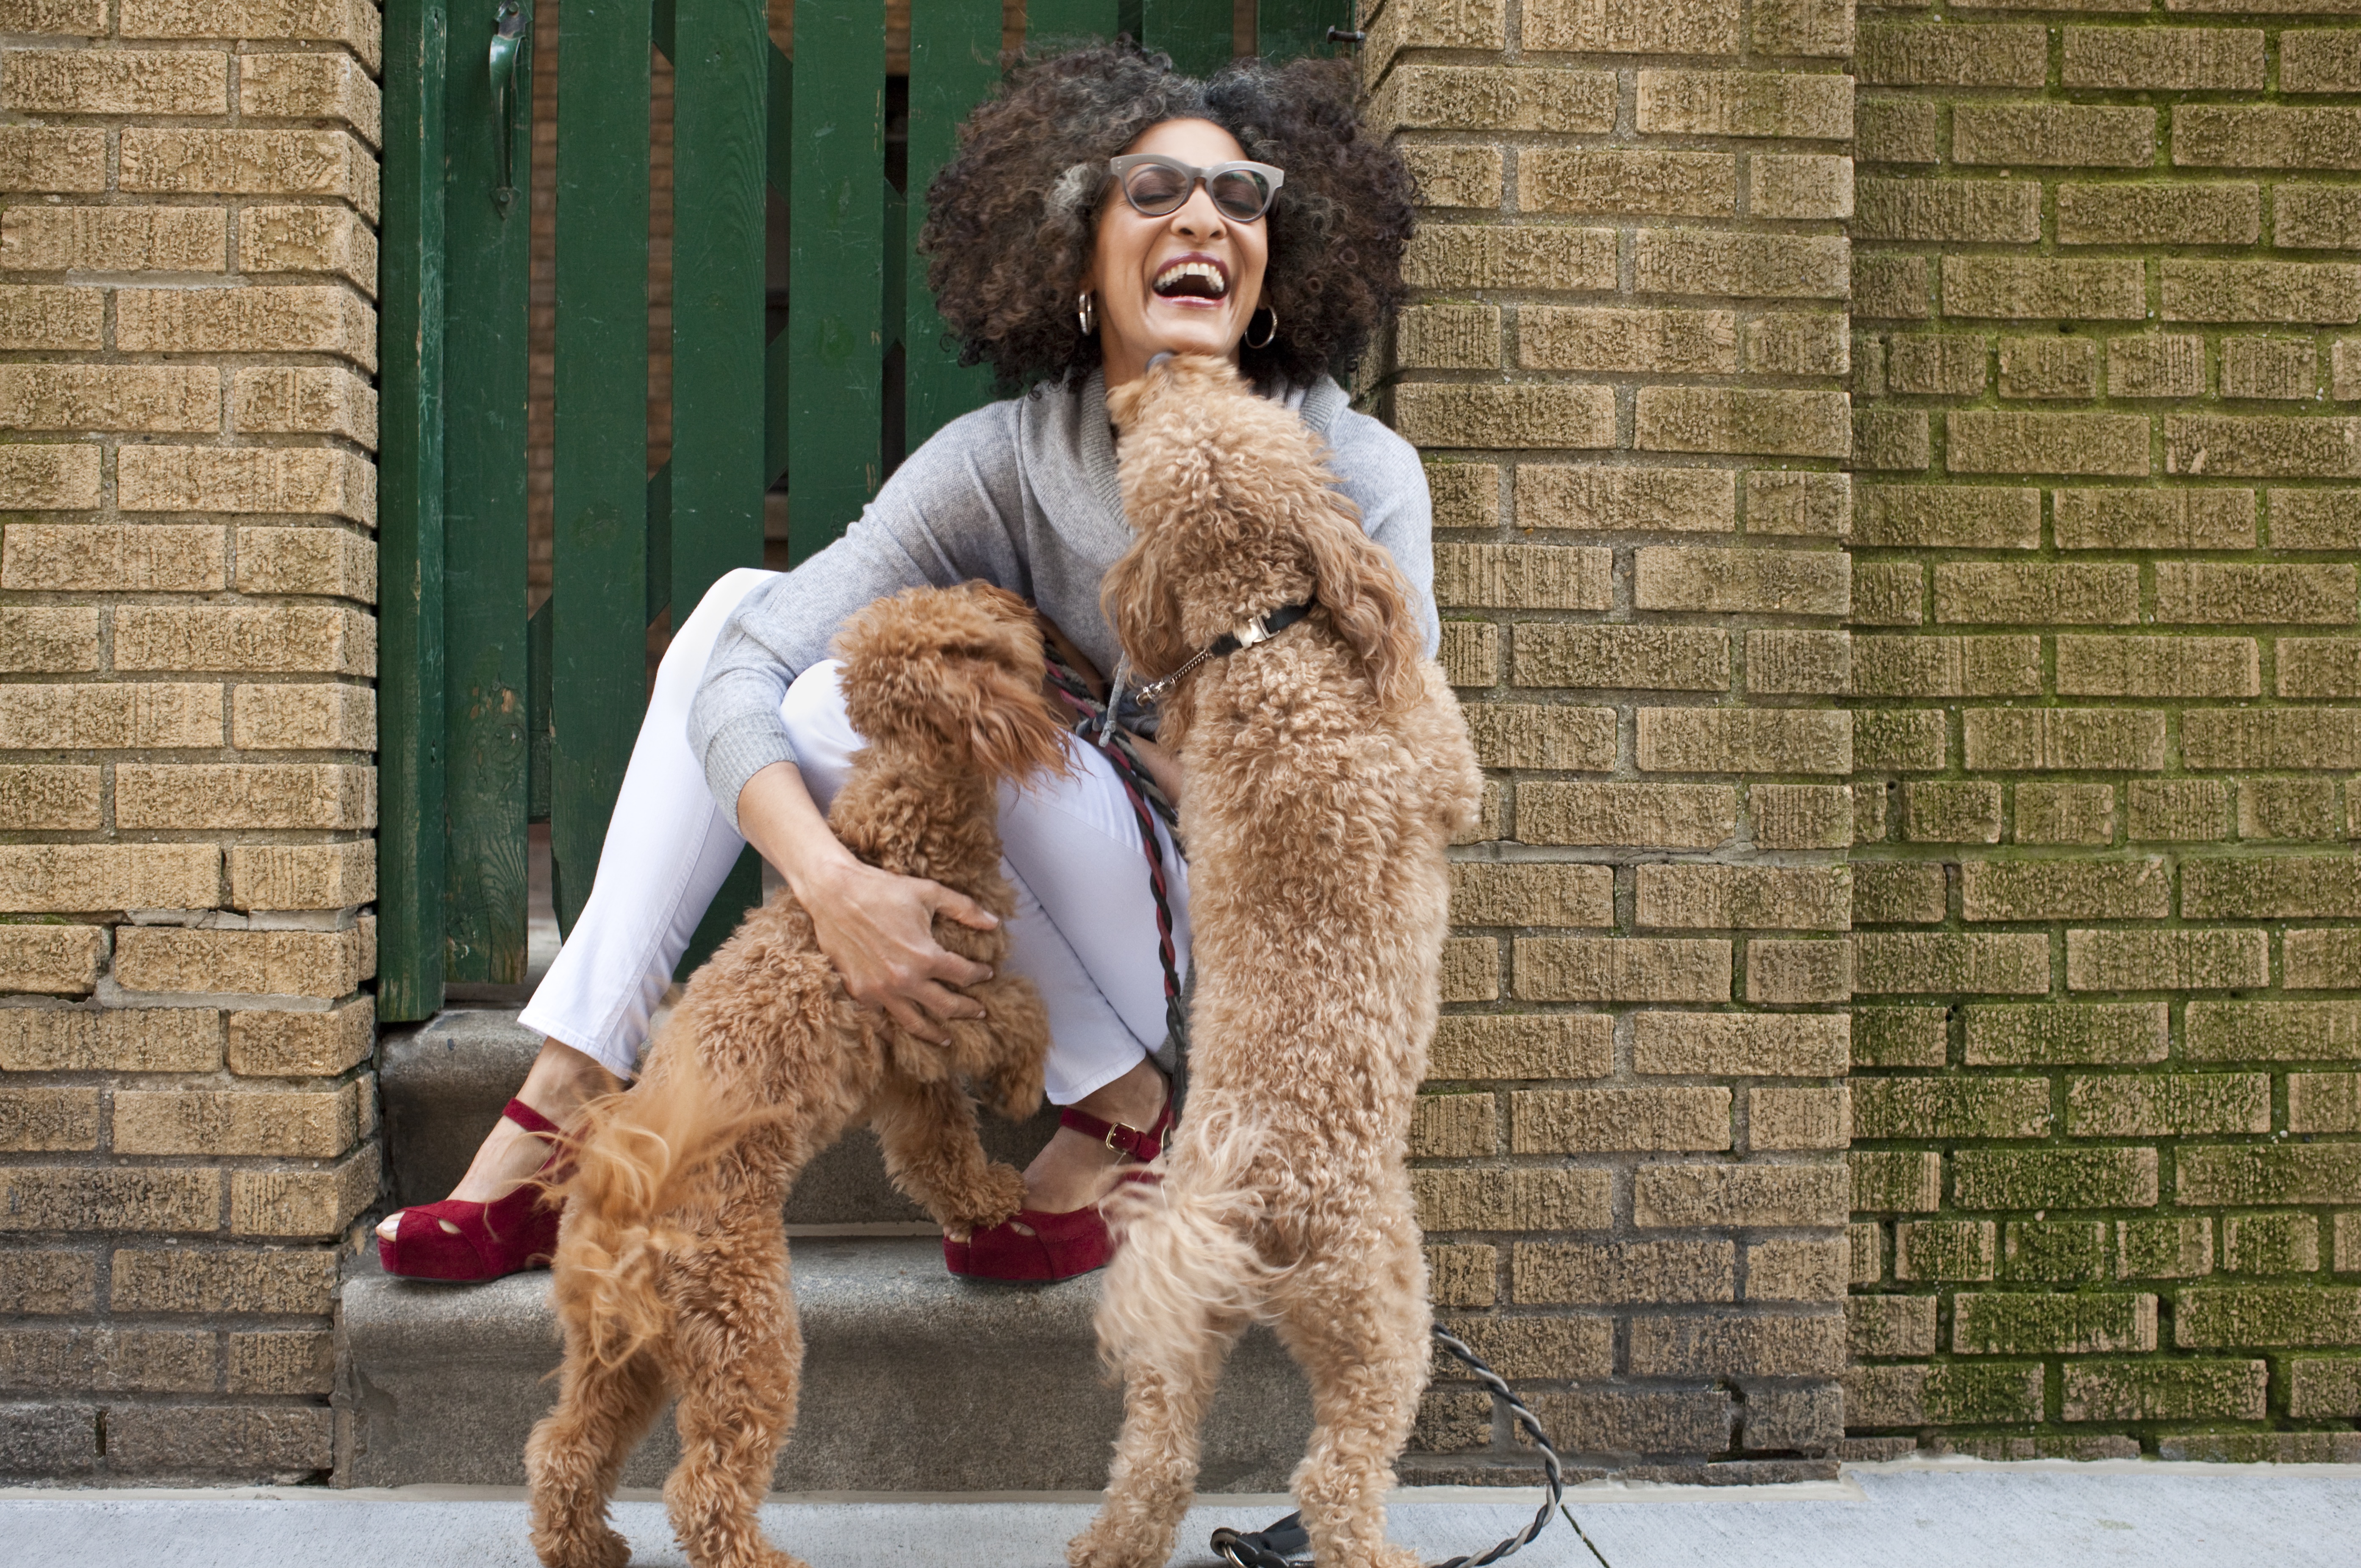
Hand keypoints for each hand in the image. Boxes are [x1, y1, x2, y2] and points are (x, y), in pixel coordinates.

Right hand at [798, 857, 997, 1042]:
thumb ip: (965, 909)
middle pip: (945, 1007)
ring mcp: (880, 991)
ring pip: (914, 1024)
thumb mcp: (929, 892)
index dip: (980, 975)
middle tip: (979, 1013)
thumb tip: (994, 922)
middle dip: (967, 1010)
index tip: (987, 974)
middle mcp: (905, 980)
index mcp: (925, 956)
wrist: (834, 893)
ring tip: (946, 1038)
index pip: (963, 975)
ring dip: (935, 1033)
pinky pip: (880, 1022)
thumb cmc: (882, 889)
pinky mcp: (858, 993)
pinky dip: (894, 1032)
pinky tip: (902, 1035)